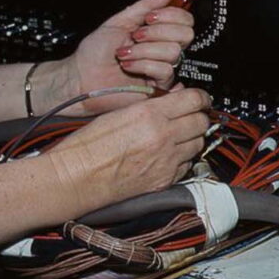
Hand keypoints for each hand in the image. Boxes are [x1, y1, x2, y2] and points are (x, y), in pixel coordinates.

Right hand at [47, 87, 211, 212]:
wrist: (78, 176)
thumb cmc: (89, 144)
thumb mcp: (120, 111)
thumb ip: (149, 106)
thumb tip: (169, 103)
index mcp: (150, 114)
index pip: (194, 99)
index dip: (201, 97)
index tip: (200, 98)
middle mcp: (163, 137)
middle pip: (201, 122)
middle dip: (199, 116)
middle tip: (191, 115)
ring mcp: (166, 161)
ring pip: (198, 144)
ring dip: (192, 138)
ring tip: (179, 135)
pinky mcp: (164, 181)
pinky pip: (187, 166)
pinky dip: (183, 158)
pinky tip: (169, 154)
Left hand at [55, 0, 195, 114]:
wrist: (82, 75)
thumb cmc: (96, 51)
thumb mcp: (121, 20)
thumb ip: (147, 4)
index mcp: (156, 31)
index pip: (184, 19)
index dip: (171, 14)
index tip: (149, 17)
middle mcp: (162, 48)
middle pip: (186, 33)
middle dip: (158, 31)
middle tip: (137, 34)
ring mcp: (161, 67)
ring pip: (173, 51)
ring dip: (144, 49)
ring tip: (126, 53)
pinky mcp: (159, 87)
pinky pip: (165, 70)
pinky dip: (142, 64)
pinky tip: (128, 65)